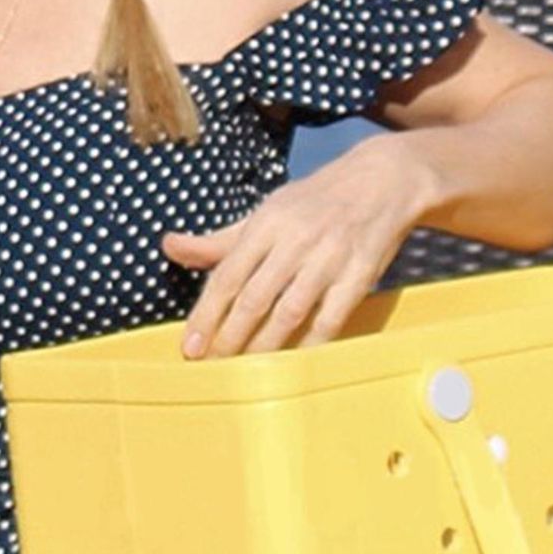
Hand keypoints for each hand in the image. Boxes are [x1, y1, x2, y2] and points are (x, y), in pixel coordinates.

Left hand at [162, 136, 437, 357]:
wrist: (382, 181)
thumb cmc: (316, 203)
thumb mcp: (266, 213)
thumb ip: (220, 240)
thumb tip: (170, 247)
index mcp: (267, 224)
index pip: (228, 275)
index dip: (206, 314)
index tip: (190, 346)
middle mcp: (296, 240)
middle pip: (254, 297)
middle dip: (229, 336)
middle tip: (212, 367)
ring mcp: (330, 258)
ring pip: (289, 311)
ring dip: (265, 346)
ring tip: (246, 372)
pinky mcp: (360, 275)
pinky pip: (331, 318)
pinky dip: (311, 344)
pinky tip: (294, 363)